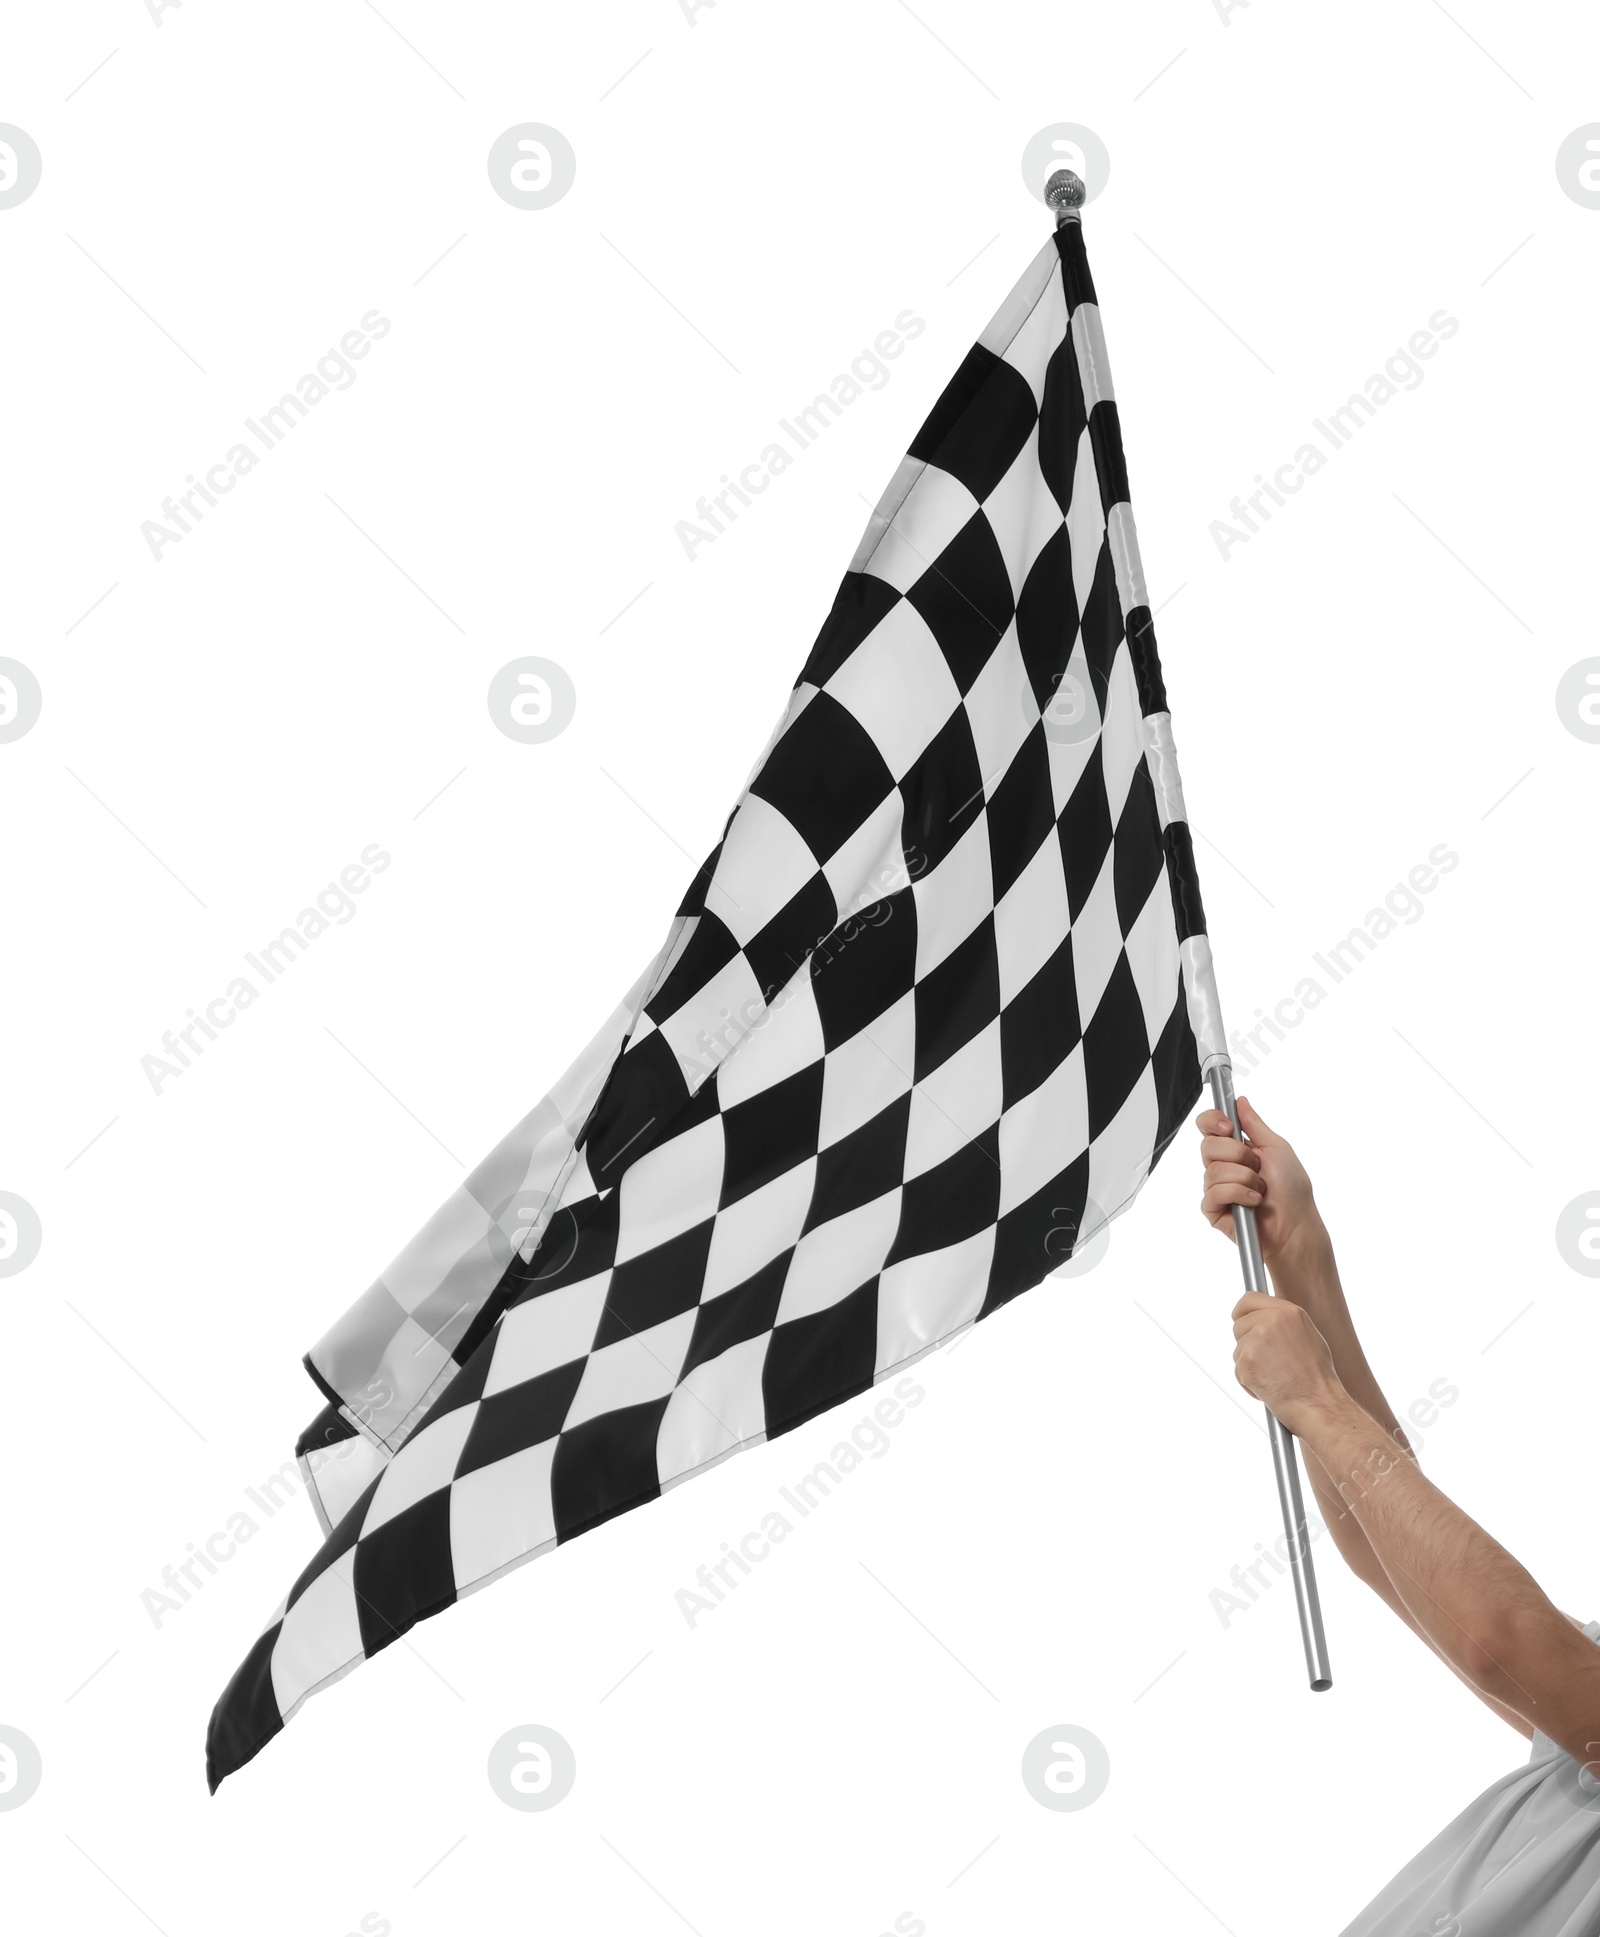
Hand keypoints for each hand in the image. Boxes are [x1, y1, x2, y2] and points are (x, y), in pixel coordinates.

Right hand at [1196, 1095, 1327, 1274]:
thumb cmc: (1292, 1191)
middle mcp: (1224, 1166)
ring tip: (1259, 1190)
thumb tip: (1241, 1101)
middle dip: (1237, 1154)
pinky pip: (1213, 1193)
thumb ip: (1254, 1124)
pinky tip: (1252, 1202)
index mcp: (1236, 1148)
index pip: (1209, 1126)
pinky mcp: (1213, 1209)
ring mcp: (1217, 1188)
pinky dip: (1238, 1195)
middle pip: (1207, 1145)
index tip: (1228, 1127)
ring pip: (1213, 1170)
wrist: (1295, 1225)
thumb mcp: (1277, 1148)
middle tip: (1256, 1166)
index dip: (1213, 1122)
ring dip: (1244, 1179)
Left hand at [1230, 1290, 1343, 1434]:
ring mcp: (1257, 1338)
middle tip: (1269, 1363)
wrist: (1319, 1404)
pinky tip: (1269, 1388)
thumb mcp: (1307, 1337)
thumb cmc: (1317, 1378)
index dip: (1241, 1312)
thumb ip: (1283, 1323)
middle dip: (1247, 1343)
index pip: (1249, 1300)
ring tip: (1275, 1377)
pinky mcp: (1247, 1359)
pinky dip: (1248, 1382)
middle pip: (1239, 1325)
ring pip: (1238, 1348)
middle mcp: (1272, 1320)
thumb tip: (1262, 1319)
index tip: (1239, 1320)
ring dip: (1249, 1365)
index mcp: (1289, 1311)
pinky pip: (1238, 1369)